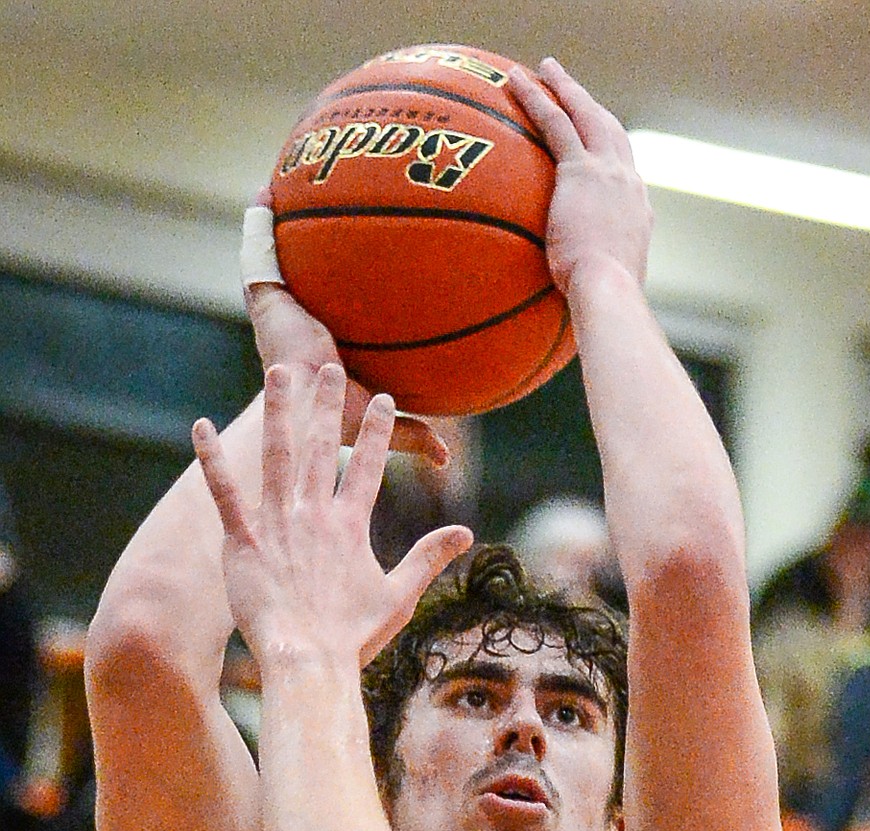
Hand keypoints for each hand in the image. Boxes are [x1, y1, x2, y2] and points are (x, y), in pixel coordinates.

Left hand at [192, 363, 471, 668]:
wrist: (307, 662)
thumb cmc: (352, 637)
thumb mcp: (399, 595)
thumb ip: (429, 557)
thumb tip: (466, 533)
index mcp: (352, 525)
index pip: (371, 466)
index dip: (379, 431)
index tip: (384, 400)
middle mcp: (315, 514)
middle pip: (324, 446)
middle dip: (327, 404)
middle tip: (328, 366)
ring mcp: (277, 523)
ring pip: (276, 455)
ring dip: (277, 411)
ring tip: (277, 374)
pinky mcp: (243, 540)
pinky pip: (224, 492)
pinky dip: (211, 459)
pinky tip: (199, 427)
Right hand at [242, 192, 448, 464]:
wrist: (297, 416)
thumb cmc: (332, 420)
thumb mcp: (380, 418)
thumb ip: (412, 432)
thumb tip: (448, 458)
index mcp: (325, 336)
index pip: (334, 294)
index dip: (345, 269)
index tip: (369, 237)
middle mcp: (302, 312)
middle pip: (307, 263)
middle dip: (313, 230)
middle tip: (338, 187)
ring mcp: (280, 301)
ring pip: (279, 249)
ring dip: (284, 213)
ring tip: (299, 168)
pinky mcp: (262, 295)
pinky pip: (257, 248)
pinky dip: (259, 217)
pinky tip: (269, 187)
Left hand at [507, 59, 651, 296]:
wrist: (608, 294)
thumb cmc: (603, 307)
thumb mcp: (604, 291)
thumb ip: (592, 283)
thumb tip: (576, 305)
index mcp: (636, 211)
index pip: (623, 169)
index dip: (608, 149)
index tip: (594, 138)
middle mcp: (628, 184)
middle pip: (609, 130)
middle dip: (589, 104)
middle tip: (569, 85)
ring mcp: (607, 173)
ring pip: (585, 115)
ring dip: (564, 88)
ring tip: (543, 68)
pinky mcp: (580, 171)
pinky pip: (555, 123)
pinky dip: (536, 99)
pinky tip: (515, 82)